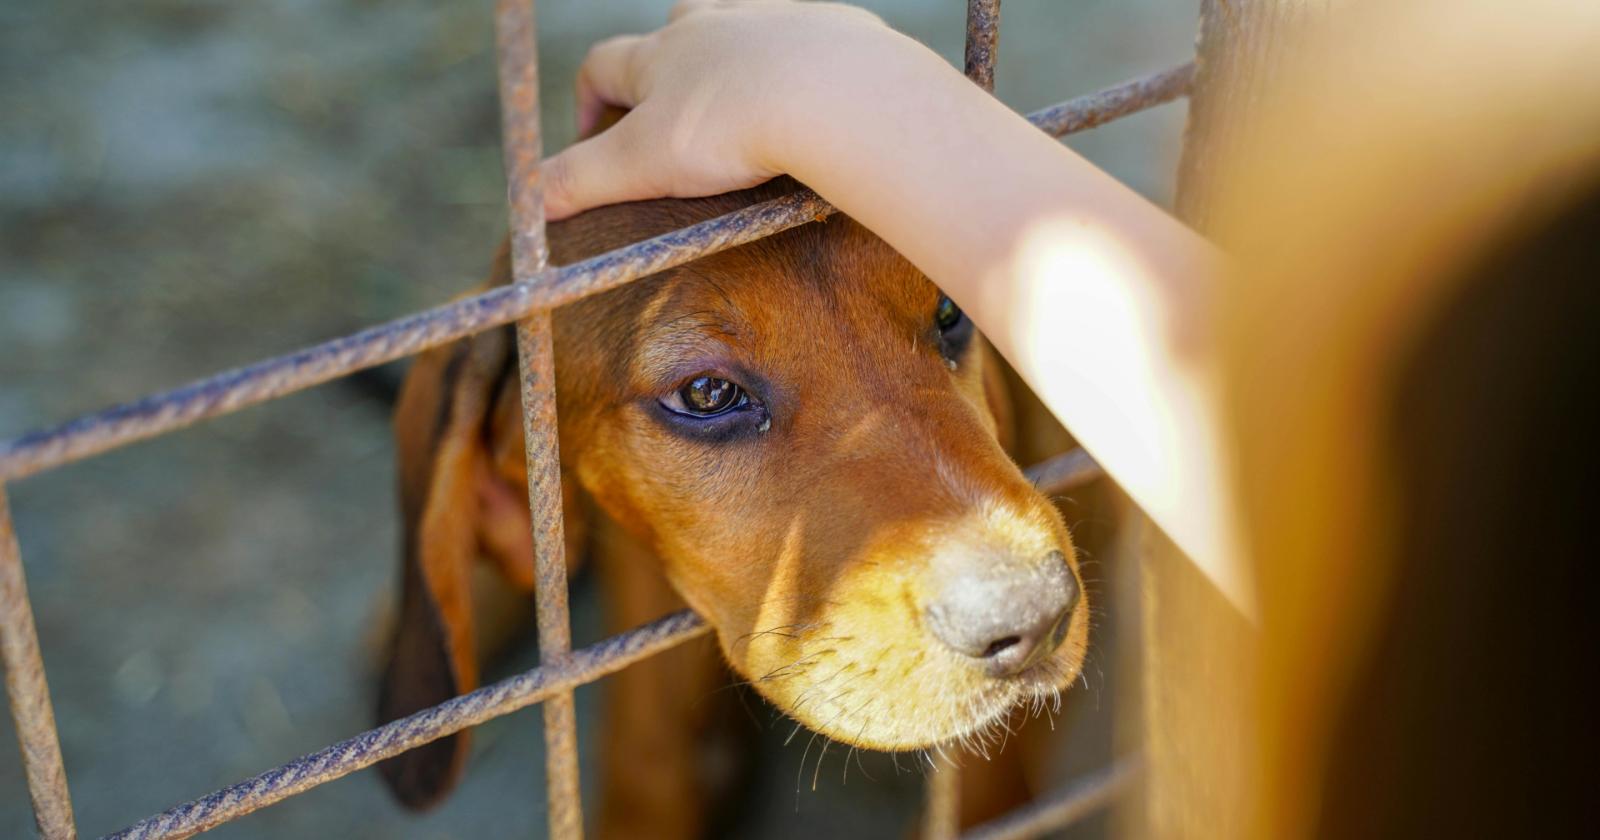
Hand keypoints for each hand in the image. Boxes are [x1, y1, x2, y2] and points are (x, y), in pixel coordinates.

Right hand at [542, 0, 925, 218]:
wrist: (834, 92)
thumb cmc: (733, 126)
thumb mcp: (642, 164)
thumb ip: (583, 180)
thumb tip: (530, 200)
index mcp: (660, 54)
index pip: (605, 65)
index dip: (591, 99)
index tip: (594, 138)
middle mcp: (711, 23)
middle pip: (675, 30)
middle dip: (666, 66)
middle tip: (675, 117)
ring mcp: (772, 20)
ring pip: (740, 23)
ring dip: (733, 53)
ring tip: (742, 101)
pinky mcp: (829, 29)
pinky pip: (806, 35)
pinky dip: (797, 60)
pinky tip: (809, 96)